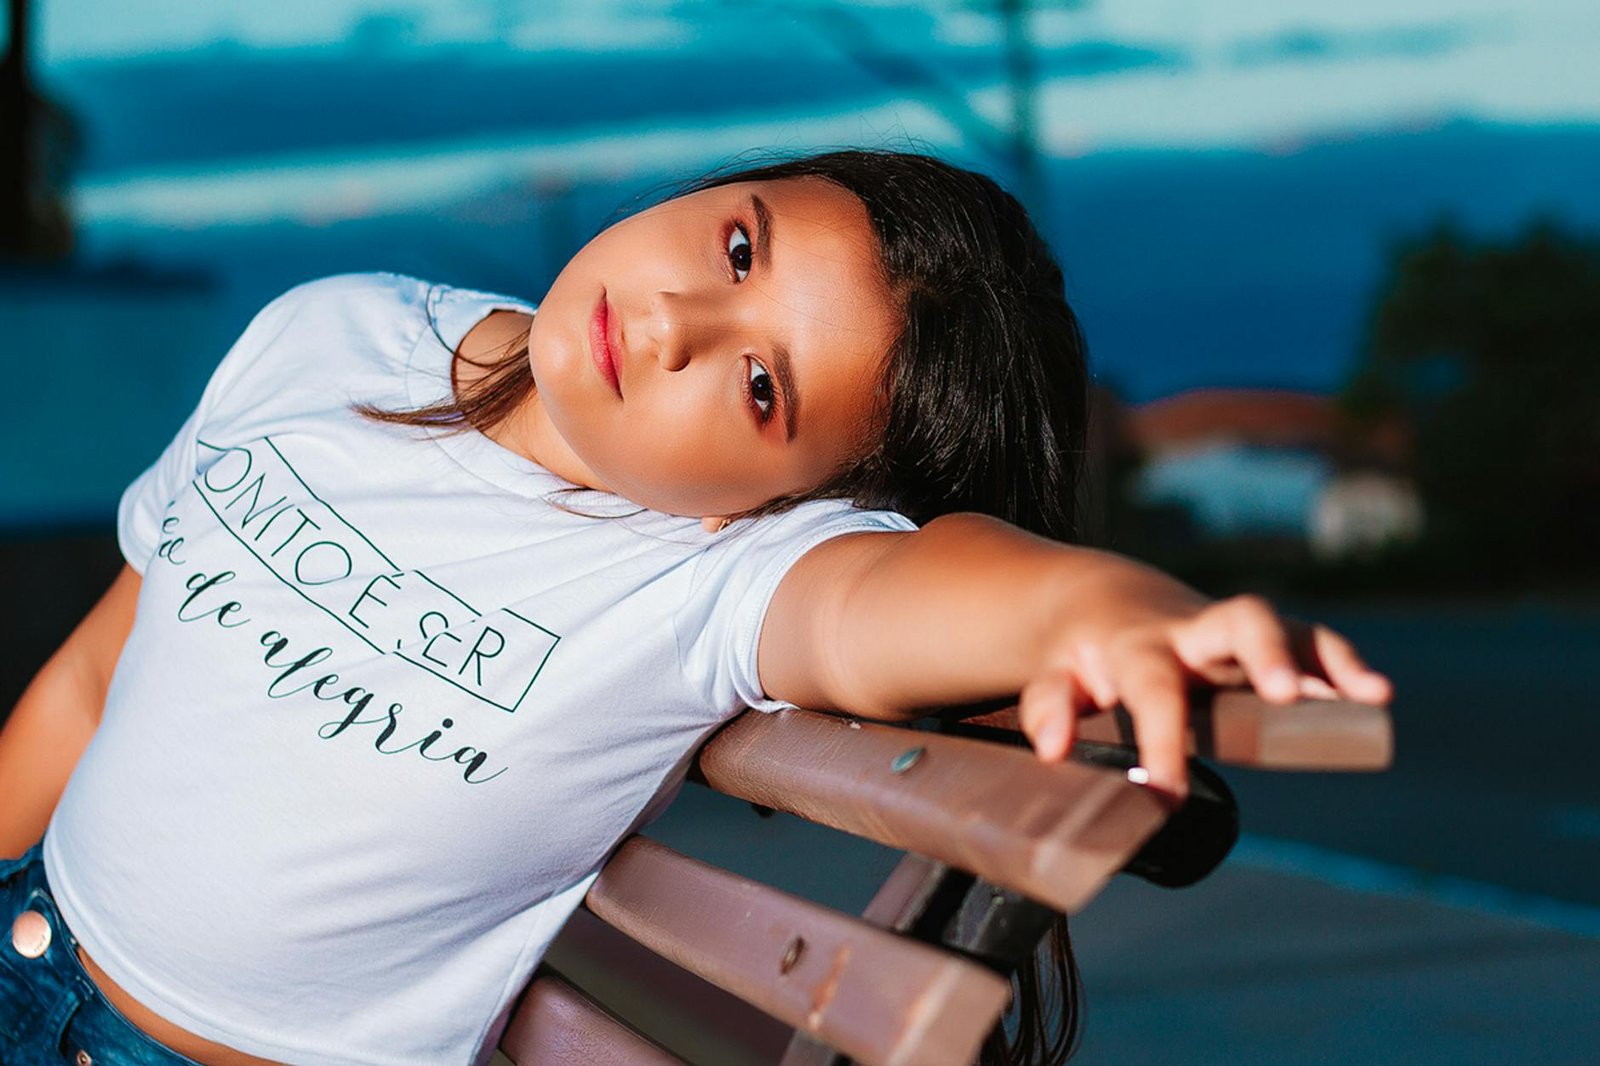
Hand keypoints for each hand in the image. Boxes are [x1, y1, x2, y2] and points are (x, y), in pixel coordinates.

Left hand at [1016, 594, 1392, 802]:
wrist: (1105, 601)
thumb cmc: (1081, 656)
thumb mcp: (1053, 677)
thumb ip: (1050, 708)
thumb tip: (1054, 751)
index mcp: (1137, 647)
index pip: (1154, 691)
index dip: (1162, 741)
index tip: (1167, 795)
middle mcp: (1193, 632)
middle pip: (1239, 620)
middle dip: (1266, 652)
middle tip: (1286, 695)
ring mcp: (1233, 633)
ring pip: (1288, 627)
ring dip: (1329, 658)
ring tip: (1371, 695)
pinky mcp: (1264, 640)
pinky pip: (1311, 642)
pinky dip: (1344, 665)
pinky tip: (1375, 696)